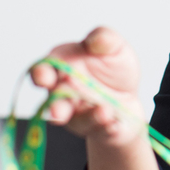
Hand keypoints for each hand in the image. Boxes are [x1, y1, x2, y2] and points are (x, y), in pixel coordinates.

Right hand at [30, 26, 143, 147]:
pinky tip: (114, 123)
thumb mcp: (114, 47)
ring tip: (104, 111)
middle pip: (52, 102)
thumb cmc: (112, 68)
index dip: (40, 73)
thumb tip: (95, 39)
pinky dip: (107, 127)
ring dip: (88, 118)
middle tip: (58, 111)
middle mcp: (63, 93)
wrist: (129, 95)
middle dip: (54, 108)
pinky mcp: (95, 129)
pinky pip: (100, 130)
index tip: (43, 75)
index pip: (43, 69)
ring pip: (76, 120)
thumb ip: (105, 38)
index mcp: (61, 67)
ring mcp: (77, 114)